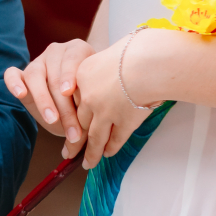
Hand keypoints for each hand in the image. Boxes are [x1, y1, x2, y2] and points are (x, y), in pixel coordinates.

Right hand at [4, 39, 93, 151]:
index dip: (68, 74)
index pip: (71, 58)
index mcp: (77, 50)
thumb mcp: (94, 97)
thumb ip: (89, 96)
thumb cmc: (90, 100)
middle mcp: (56, 52)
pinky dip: (14, 83)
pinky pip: (11, 74)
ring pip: (34, 76)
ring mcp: (37, 63)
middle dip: (64, 106)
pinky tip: (21, 94)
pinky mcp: (21, 75)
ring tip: (52, 120)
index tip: (67, 91)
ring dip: (44, 101)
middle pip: (54, 75)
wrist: (78, 110)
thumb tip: (85, 105)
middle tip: (73, 129)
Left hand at [61, 35, 160, 167]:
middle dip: (75, 141)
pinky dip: (111, 148)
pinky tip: (108, 154)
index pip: (73, 101)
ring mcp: (106, 112)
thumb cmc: (133, 52)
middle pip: (79, 123)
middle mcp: (89, 97)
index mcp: (82, 77)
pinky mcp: (124, 122)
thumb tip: (103, 76)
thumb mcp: (107, 56)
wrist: (148, 62)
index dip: (69, 117)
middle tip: (69, 152)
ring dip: (91, 152)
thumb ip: (99, 70)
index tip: (67, 125)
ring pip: (95, 137)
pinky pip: (115, 139)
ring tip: (88, 163)